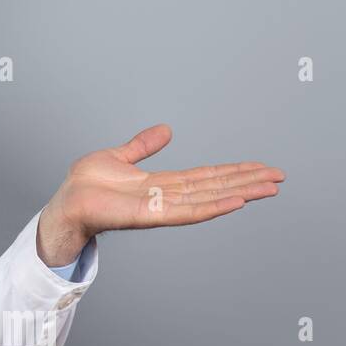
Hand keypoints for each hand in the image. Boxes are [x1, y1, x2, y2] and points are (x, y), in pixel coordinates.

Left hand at [36, 123, 284, 266]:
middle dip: (247, 181)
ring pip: (210, 198)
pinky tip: (236, 202)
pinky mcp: (151, 215)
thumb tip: (166, 130)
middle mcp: (168, 196)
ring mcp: (162, 207)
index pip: (206, 176)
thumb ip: (143, 146)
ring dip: (240, 193)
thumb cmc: (86, 185)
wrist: (66, 202)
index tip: (260, 167)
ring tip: (269, 188)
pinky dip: (213, 206)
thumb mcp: (119, 157)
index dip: (234, 171)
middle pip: (216, 187)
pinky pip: (187, 211)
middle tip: (279, 177)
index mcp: (162, 183)